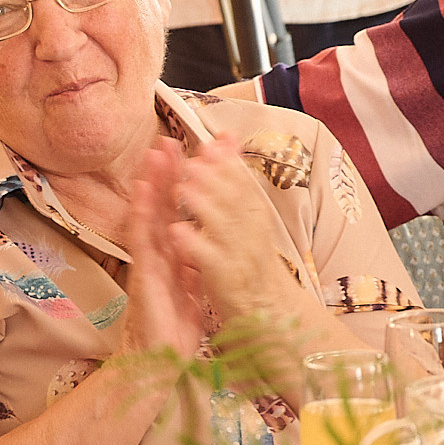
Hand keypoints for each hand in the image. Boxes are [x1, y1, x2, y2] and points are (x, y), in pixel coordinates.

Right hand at [119, 141, 207, 356]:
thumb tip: (199, 250)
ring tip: (156, 151)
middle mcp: (157, 253)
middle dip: (167, 172)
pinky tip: (143, 190)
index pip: (177, 212)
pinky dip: (141, 213)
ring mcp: (147, 261)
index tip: (197, 157)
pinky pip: (141, 240)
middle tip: (171, 138)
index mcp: (172, 255)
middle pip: (161, 206)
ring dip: (152, 182)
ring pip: (149, 215)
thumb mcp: (191, 293)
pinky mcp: (142, 274)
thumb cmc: (172, 332)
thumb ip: (192, 269)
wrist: (160, 363)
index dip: (184, 185)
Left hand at [167, 134, 304, 321]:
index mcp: (255, 213)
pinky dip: (193, 244)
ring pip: (221, 226)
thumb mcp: (248, 216)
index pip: (244, 181)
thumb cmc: (251, 257)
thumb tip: (226, 137)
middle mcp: (250, 230)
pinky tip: (176, 231)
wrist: (267, 306)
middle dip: (213, 179)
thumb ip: (234, 177)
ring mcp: (238, 254)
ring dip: (202, 206)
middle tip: (191, 163)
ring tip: (182, 190)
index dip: (227, 162)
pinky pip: (208, 259)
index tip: (210, 144)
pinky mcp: (224, 278)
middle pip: (234, 199)